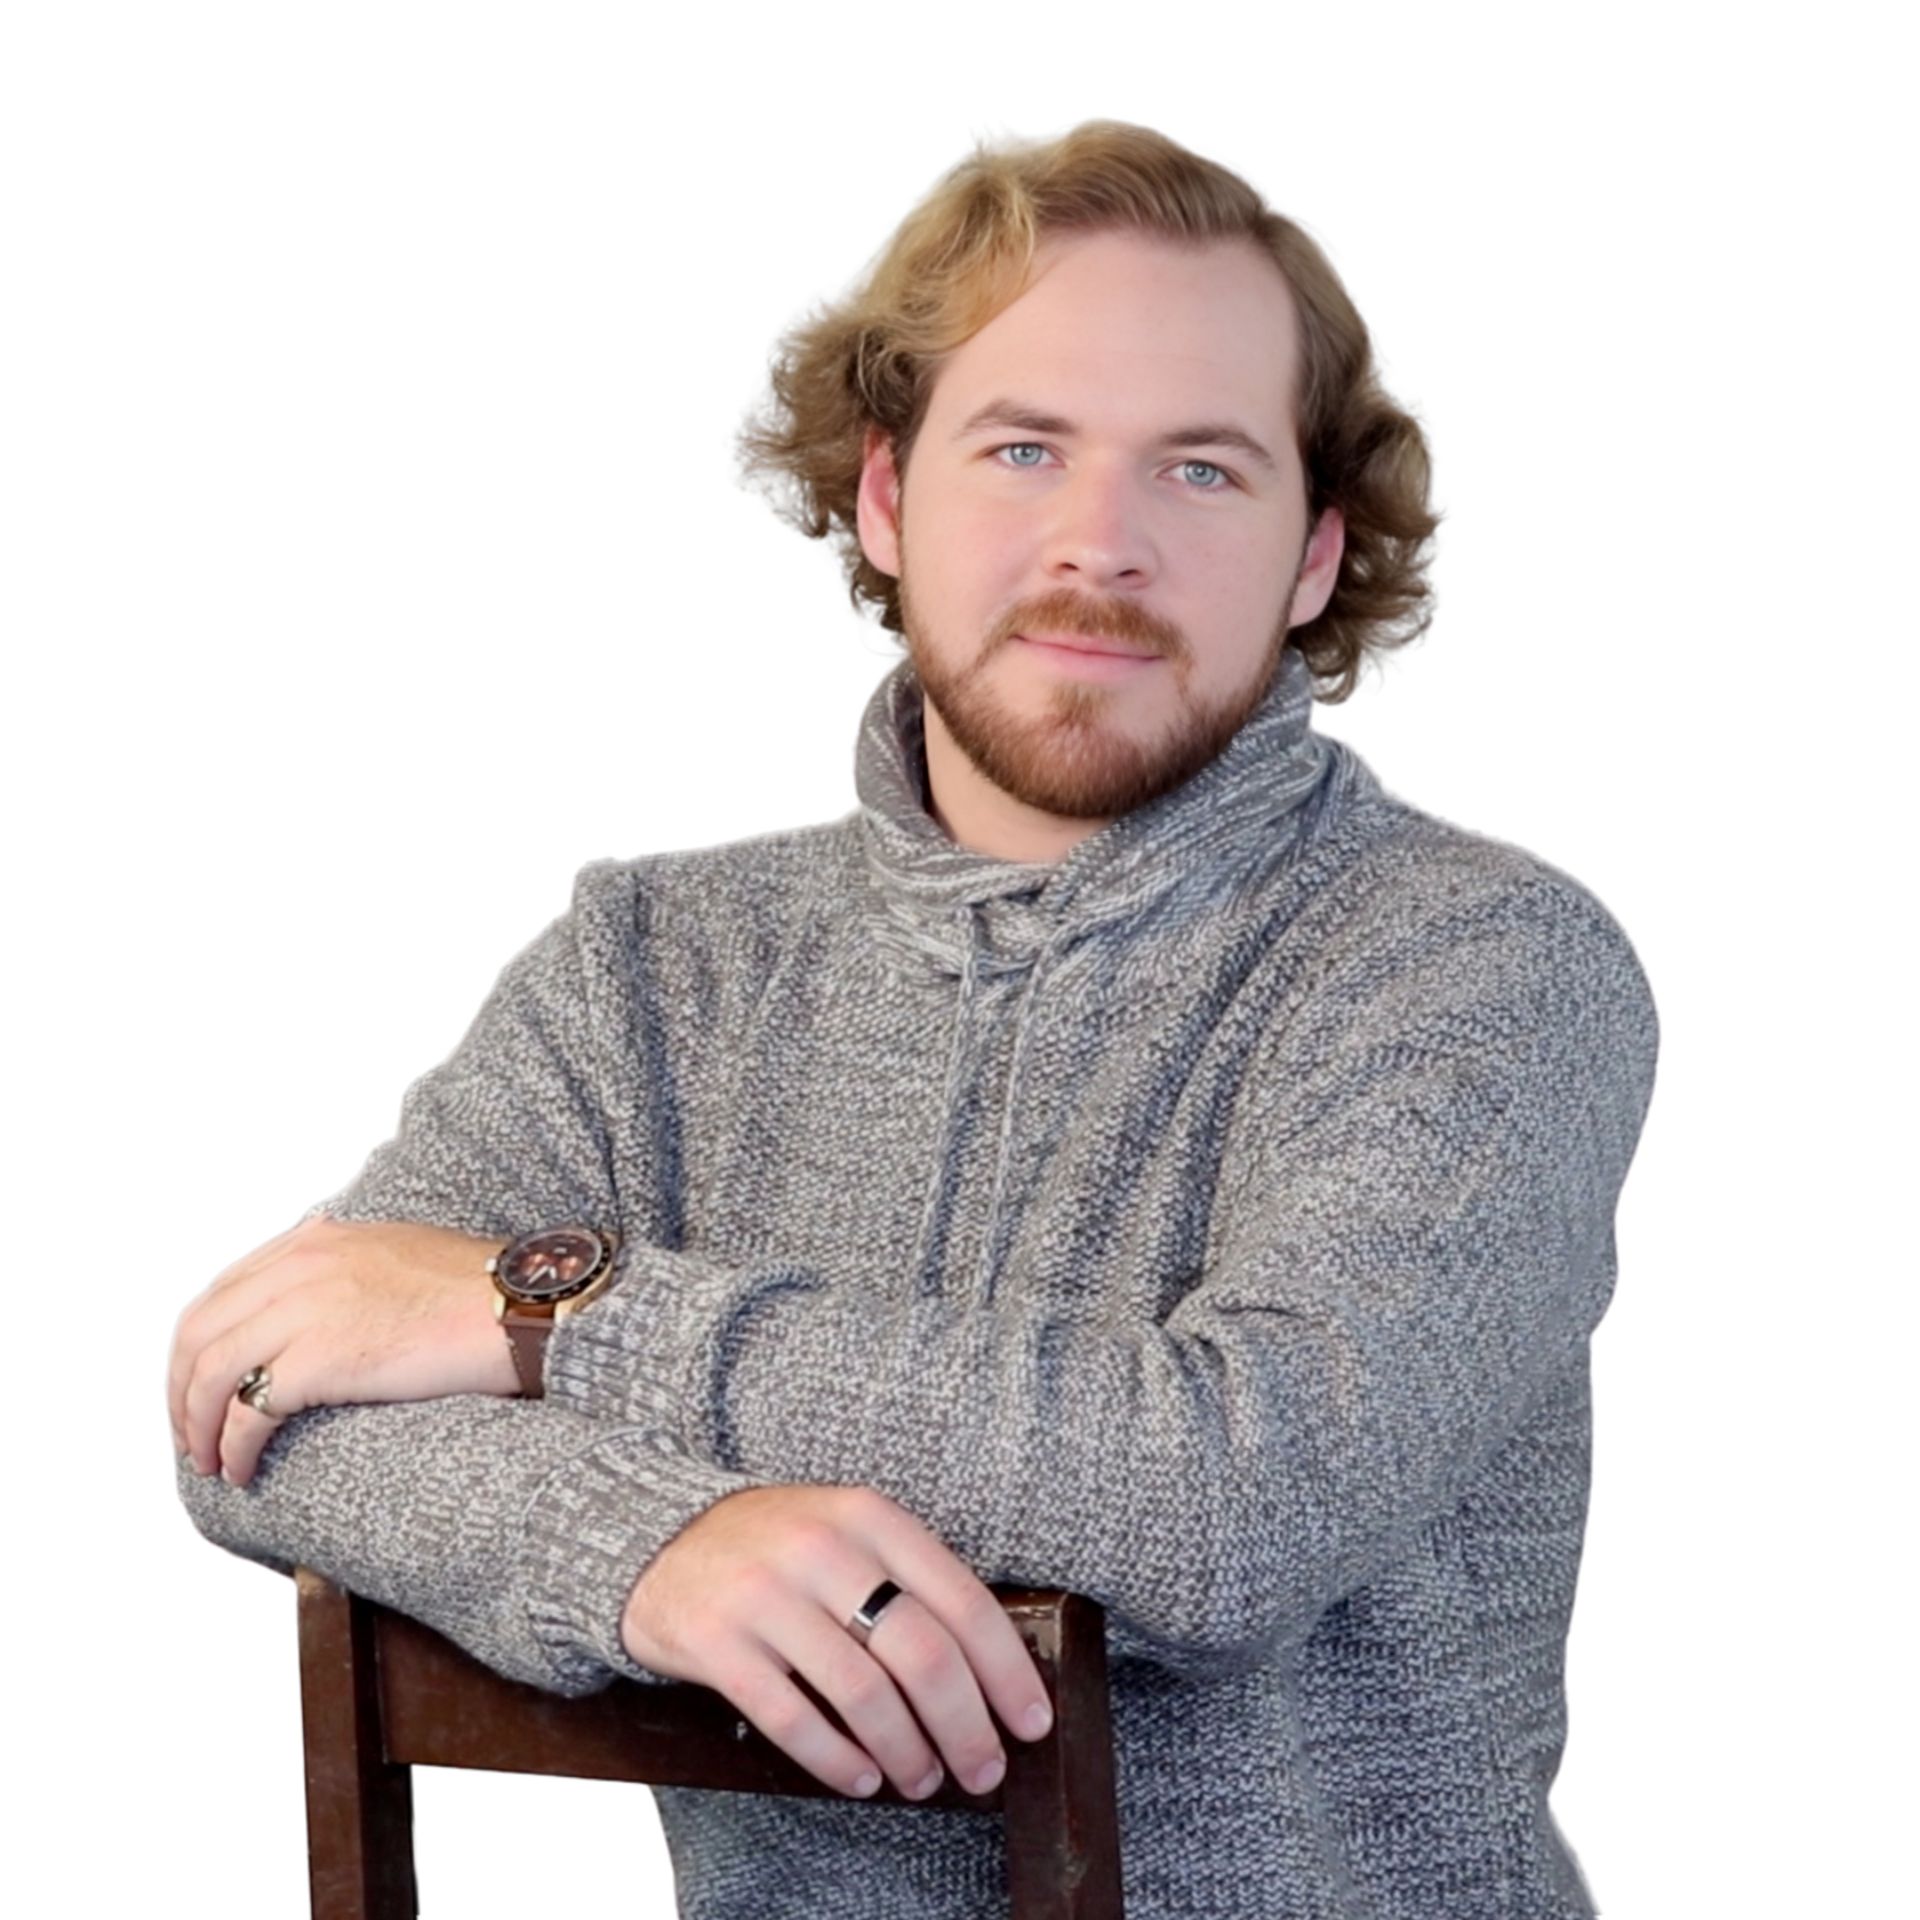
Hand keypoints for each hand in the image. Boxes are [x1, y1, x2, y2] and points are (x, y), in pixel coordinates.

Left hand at [167, 1214, 516, 1487]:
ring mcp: (307, 1309)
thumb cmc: (479, 1291)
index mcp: (316, 1240)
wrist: (520, 1306)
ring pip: (211, 1374)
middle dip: (182, 1392)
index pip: (221, 1293)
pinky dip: (233, 1447)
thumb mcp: (396, 1252)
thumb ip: (345, 1267)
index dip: (197, 1349)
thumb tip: (316, 1308)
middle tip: (190, 1434)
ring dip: (198, 1427)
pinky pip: (248, 1411)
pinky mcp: (322, 1357)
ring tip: (209, 1462)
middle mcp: (301, 1266)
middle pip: (200, 1333)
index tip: (200, 1387)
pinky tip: (242, 1470)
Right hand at [620, 1483, 1054, 1802]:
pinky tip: (861, 1778)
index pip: (962, 1601)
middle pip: (922, 1655)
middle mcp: (822, 1548)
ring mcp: (766, 1595)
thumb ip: (909, 1580)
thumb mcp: (848, 1532)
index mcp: (869, 1515)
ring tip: (921, 1779)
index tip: (1032, 1722)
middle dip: (965, 1726)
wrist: (660, 1539)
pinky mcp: (717, 1643)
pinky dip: (837, 1761)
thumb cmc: (779, 1548)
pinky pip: (793, 1719)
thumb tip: (990, 1670)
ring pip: (864, 1695)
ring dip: (906, 1752)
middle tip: (983, 1771)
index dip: (1007, 1670)